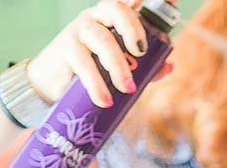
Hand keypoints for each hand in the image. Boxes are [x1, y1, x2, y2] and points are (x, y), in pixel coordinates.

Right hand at [25, 0, 174, 108]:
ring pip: (103, 39)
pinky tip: (105, 99)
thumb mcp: (125, 69)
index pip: (129, 2)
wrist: (57, 85)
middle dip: (133, 28)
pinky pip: (84, 63)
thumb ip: (148, 67)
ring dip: (119, 67)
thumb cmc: (97, 71)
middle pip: (116, 8)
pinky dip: (97, 84)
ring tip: (128, 89)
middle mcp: (97, 18)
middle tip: (141, 53)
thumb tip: (169, 65)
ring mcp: (80, 30)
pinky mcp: (66, 48)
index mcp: (114, 19)